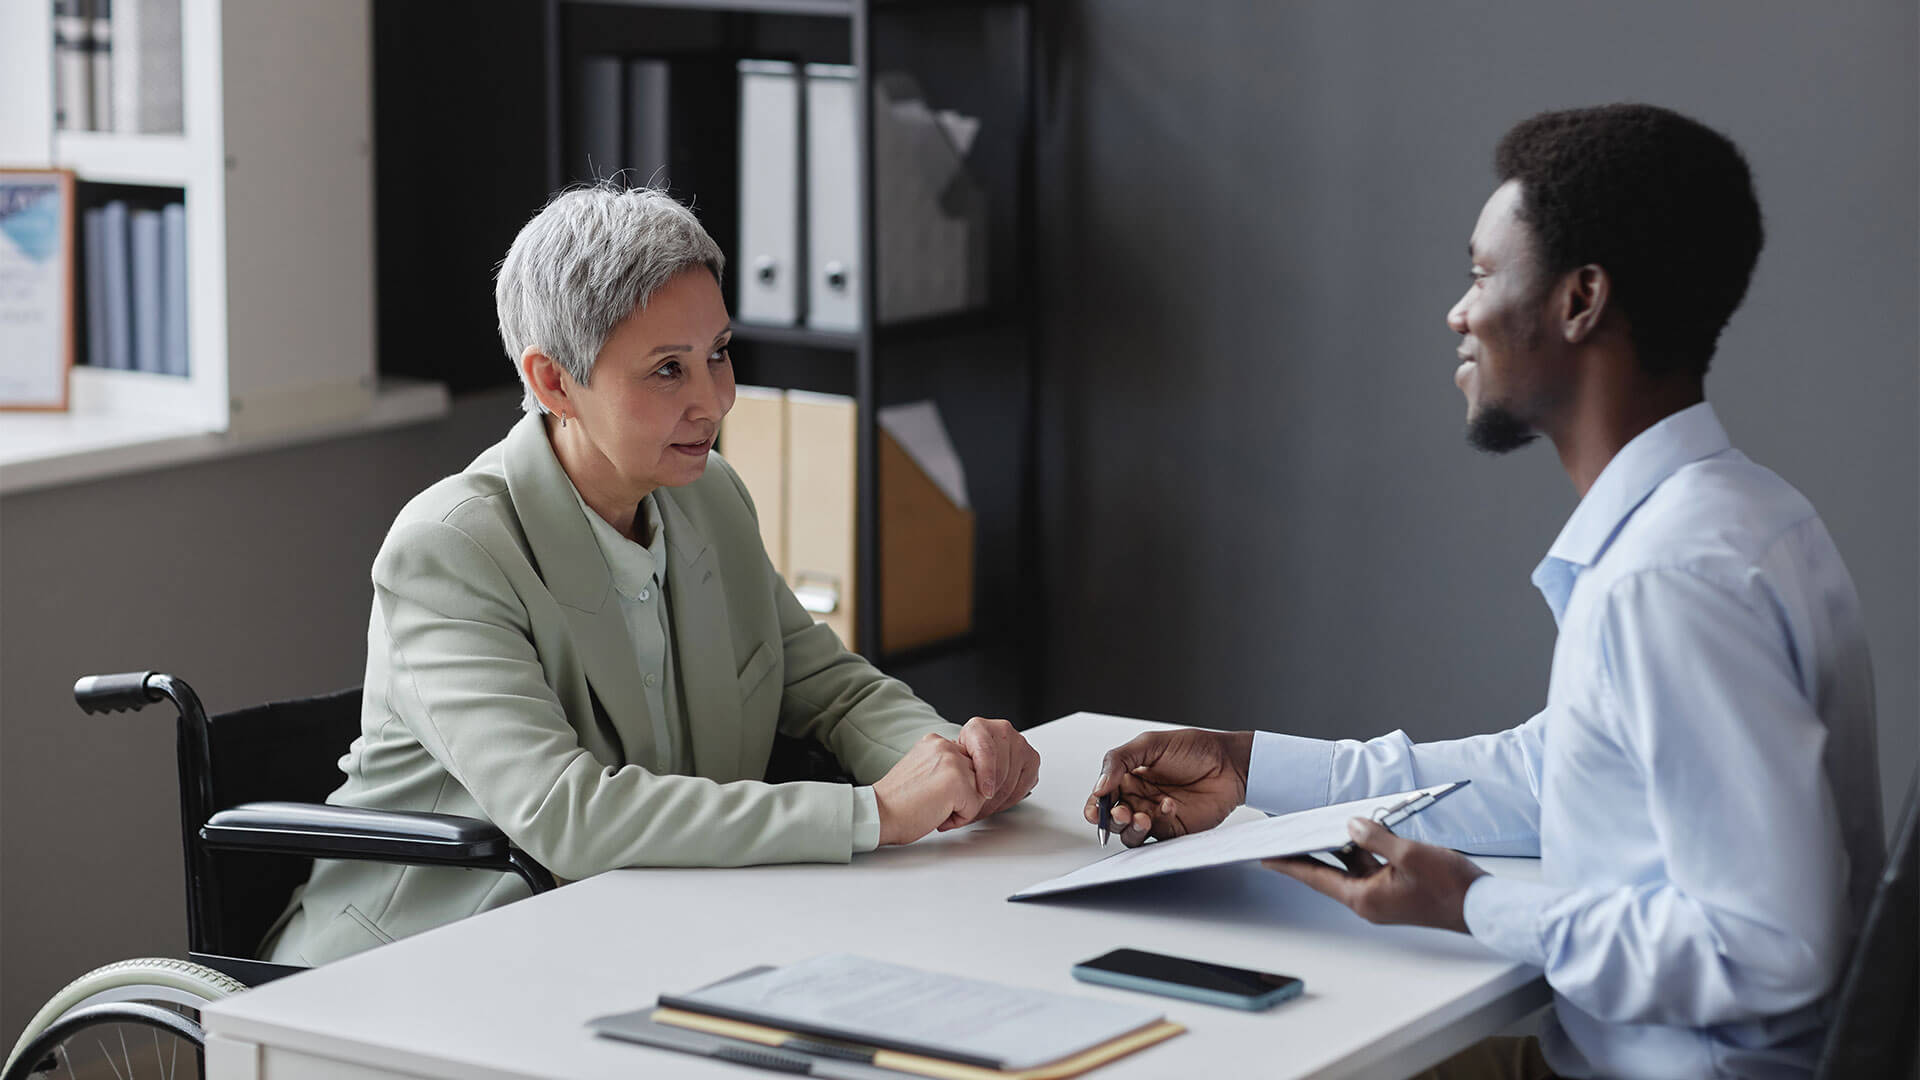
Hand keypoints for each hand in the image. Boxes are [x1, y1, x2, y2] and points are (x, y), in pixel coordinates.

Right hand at [873, 733, 987, 845]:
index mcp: (935, 741)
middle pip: (977, 775)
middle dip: (962, 795)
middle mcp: (945, 746)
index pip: (967, 762)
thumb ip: (943, 766)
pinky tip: (937, 816)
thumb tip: (968, 776)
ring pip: (979, 790)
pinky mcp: (958, 783)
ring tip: (935, 809)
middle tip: (934, 804)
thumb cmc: (896, 801)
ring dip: (962, 806)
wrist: (879, 814)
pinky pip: (975, 807)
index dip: (955, 784)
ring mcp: (953, 763)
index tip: (933, 793)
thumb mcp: (921, 770)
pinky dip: (959, 819)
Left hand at [945, 717, 1040, 828]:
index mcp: (978, 727)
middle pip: (1001, 769)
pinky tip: (999, 804)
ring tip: (984, 811)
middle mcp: (1002, 731)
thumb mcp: (952, 760)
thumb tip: (949, 794)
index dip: (986, 774)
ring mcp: (1019, 743)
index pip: (986, 750)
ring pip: (1013, 780)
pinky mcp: (1032, 758)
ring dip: (999, 802)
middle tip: (975, 812)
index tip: (985, 794)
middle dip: (989, 797)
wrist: (975, 752)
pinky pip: (1024, 785)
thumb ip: (953, 770)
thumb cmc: (962, 757)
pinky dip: (1012, 799)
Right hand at [1083, 729, 1253, 846]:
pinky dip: (1158, 823)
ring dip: (1130, 828)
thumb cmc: (1195, 748)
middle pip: (1112, 819)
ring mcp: (1155, 815)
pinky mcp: (1173, 829)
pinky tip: (1170, 806)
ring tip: (1140, 817)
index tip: (1095, 810)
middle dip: (1111, 819)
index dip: (1095, 806)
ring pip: (1130, 833)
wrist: (1231, 764)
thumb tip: (1100, 786)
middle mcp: (1139, 798)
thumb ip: (1119, 761)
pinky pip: (1156, 836)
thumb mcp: (1150, 744)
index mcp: (1128, 777)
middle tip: (1120, 812)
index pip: (1102, 797)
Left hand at [1262, 817, 1486, 932]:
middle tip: (1284, 835)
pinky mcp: (1397, 888)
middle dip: (1308, 852)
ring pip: (1352, 866)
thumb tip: (1352, 825)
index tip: (1266, 857)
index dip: (1290, 865)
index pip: (1316, 878)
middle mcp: (1369, 900)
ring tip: (1314, 824)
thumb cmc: (1450, 887)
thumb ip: (1376, 838)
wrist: (1483, 906)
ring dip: (1337, 846)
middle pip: (1330, 872)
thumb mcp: (1409, 854)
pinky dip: (1362, 849)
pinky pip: (1371, 866)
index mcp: (1365, 898)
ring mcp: (1384, 895)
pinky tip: (1358, 829)